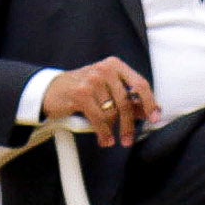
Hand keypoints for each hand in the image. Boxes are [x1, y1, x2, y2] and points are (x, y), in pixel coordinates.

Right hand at [41, 57, 156, 147]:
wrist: (50, 90)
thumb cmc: (80, 90)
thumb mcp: (105, 89)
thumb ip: (125, 98)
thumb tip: (146, 111)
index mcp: (114, 65)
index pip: (140, 84)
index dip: (149, 102)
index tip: (154, 117)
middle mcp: (105, 70)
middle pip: (126, 102)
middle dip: (129, 124)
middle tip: (129, 138)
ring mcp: (92, 81)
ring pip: (112, 113)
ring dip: (112, 129)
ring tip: (109, 137)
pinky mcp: (81, 94)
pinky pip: (99, 119)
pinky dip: (103, 132)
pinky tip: (104, 139)